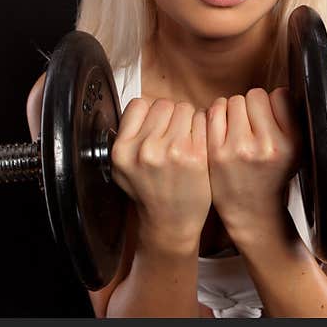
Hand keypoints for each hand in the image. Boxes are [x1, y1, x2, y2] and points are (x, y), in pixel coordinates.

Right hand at [110, 98, 210, 252]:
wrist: (170, 222)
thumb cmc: (149, 191)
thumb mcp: (122, 167)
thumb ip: (128, 137)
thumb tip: (143, 108)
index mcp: (123, 150)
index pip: (139, 105)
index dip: (150, 113)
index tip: (156, 125)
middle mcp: (145, 149)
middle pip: (165, 104)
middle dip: (171, 115)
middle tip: (174, 134)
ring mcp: (172, 151)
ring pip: (185, 108)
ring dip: (189, 119)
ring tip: (186, 139)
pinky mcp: (197, 155)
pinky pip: (203, 120)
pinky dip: (203, 127)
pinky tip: (199, 143)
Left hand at [206, 87, 299, 239]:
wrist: (251, 211)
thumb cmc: (271, 175)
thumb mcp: (295, 151)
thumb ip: (290, 119)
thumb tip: (277, 90)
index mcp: (291, 143)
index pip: (279, 95)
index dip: (272, 104)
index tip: (269, 117)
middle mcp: (267, 145)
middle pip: (254, 95)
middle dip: (252, 106)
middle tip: (251, 125)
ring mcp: (240, 149)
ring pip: (234, 101)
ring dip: (234, 109)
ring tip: (238, 128)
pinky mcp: (216, 153)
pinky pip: (215, 111)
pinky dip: (217, 114)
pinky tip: (223, 128)